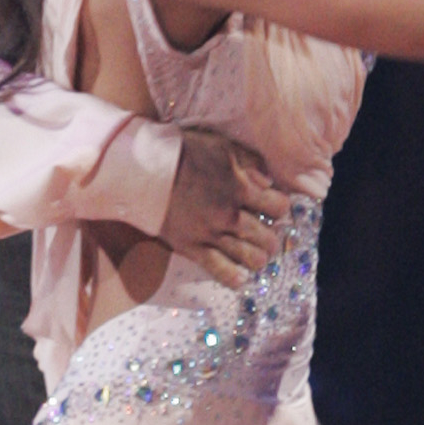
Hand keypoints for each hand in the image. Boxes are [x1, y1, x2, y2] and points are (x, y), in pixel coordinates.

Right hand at [160, 127, 292, 291]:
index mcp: (239, 188)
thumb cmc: (182, 152)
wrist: (143, 170)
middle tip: (270, 236)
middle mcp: (229, 214)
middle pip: (267, 237)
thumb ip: (250, 161)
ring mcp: (210, 234)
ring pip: (249, 257)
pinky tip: (241, 279)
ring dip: (259, 258)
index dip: (281, 207)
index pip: (278, 206)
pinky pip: (218, 270)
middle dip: (273, 238)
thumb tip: (270, 181)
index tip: (276, 208)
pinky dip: (233, 278)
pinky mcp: (191, 247)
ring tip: (258, 256)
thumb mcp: (220, 145)